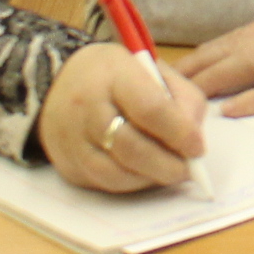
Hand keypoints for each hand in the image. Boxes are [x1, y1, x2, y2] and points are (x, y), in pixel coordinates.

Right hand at [36, 42, 208, 194]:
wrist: (56, 85)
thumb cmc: (115, 76)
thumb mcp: (151, 69)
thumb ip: (180, 97)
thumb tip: (194, 139)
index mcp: (114, 75)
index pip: (150, 109)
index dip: (179, 132)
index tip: (198, 148)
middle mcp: (87, 108)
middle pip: (131, 148)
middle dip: (167, 165)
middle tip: (188, 170)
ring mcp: (72, 140)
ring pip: (115, 173)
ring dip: (149, 179)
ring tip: (169, 173)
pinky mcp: (67, 165)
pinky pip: (102, 183)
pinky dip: (130, 184)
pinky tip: (145, 175)